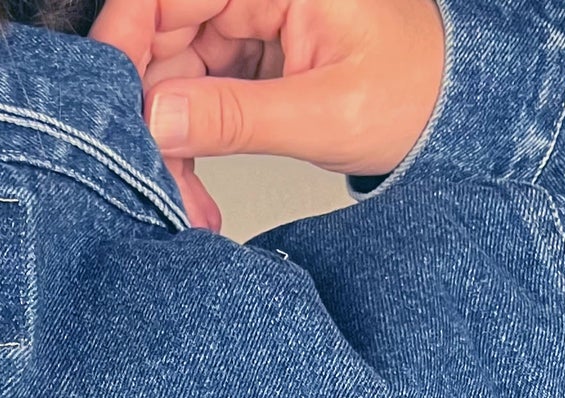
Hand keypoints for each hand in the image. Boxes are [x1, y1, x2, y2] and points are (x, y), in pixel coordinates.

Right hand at [94, 0, 443, 195]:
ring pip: (167, 80)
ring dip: (165, 146)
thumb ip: (236, 117)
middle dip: (146, 115)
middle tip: (152, 180)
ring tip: (186, 203)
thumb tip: (155, 119)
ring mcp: (245, 26)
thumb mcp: (326, 113)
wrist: (452, 114)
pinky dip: (186, 149)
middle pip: (157, 39)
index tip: (112, 109)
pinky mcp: (244, 63)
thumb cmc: (417, 92)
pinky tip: (195, 191)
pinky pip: (190, 101)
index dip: (123, 45)